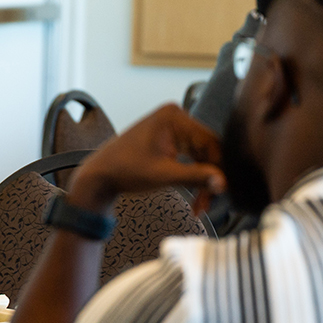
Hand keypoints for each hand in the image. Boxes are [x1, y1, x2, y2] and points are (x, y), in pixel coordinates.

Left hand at [66, 104, 225, 214]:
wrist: (100, 175)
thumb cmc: (123, 170)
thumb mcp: (163, 175)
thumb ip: (196, 177)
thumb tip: (222, 182)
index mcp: (174, 117)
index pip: (211, 143)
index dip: (219, 169)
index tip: (221, 191)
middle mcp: (175, 117)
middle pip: (208, 150)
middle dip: (209, 179)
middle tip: (207, 204)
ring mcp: (172, 127)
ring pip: (201, 157)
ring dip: (201, 181)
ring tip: (199, 205)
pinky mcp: (170, 138)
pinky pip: (191, 157)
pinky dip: (192, 176)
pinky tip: (194, 197)